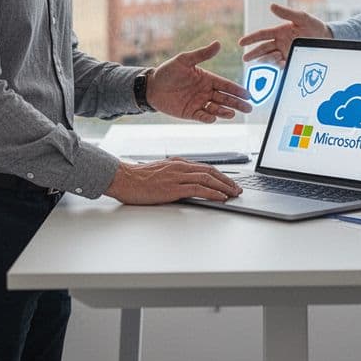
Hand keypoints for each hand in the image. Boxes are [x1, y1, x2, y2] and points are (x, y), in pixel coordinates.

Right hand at [105, 158, 241, 204]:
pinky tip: (221, 197)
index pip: (204, 167)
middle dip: (226, 180)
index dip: (220, 174)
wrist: (123, 179)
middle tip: (237, 188)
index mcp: (177, 162)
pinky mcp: (173, 187)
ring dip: (224, 186)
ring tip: (233, 193)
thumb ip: (174, 176)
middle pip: (210, 171)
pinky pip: (198, 188)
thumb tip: (186, 185)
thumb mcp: (159, 173)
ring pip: (207, 178)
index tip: (229, 181)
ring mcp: (177, 176)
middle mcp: (180, 166)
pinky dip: (212, 192)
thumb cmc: (138, 179)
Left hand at [146, 41, 252, 122]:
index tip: (248, 94)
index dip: (237, 90)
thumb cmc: (168, 71)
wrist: (151, 86)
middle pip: (226, 98)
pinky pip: (202, 116)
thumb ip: (202, 54)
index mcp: (207, 79)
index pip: (226, 85)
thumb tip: (218, 43)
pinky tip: (214, 117)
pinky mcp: (190, 112)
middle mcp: (206, 92)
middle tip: (249, 108)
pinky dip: (209, 118)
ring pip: (216, 108)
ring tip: (232, 113)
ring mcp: (199, 103)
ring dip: (225, 111)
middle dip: (238, 103)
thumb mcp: (184, 60)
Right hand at [238, 3, 330, 65]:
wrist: (327, 38)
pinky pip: (281, 66)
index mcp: (279, 32)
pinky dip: (276, 67)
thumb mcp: (301, 17)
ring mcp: (284, 54)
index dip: (251, 38)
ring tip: (266, 60)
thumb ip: (287, 13)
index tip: (241, 42)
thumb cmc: (313, 26)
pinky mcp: (291, 62)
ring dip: (266, 60)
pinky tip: (277, 65)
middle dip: (253, 54)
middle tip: (245, 58)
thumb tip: (271, 6)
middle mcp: (279, 44)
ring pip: (270, 58)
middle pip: (262, 49)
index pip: (261, 35)